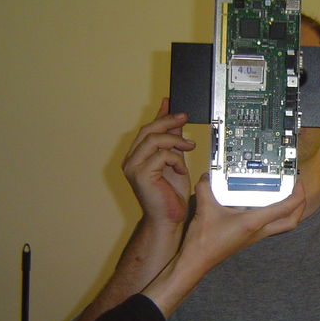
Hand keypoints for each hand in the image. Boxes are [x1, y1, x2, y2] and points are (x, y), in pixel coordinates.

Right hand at [122, 98, 195, 226]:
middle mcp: (131, 160)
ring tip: (188, 146)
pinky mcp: (140, 174)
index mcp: (137, 156)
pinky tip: (181, 168)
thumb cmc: (171, 194)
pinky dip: (175, 159)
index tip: (170, 102)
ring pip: (154, 139)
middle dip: (168, 121)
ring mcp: (133, 167)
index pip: (147, 129)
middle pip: (148, 130)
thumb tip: (175, 119)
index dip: (159, 114)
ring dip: (175, 141)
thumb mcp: (175, 161)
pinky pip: (161, 155)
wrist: (169, 218)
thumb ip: (173, 141)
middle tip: (184, 117)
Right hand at [179, 174, 305, 272]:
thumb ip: (206, 187)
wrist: (198, 260)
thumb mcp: (205, 208)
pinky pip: (270, 225)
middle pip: (292, 221)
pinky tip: (262, 202)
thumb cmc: (204, 240)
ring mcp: (256, 235)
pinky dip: (273, 213)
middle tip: (297, 189)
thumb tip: (207, 175)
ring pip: (282, 224)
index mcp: (254, 222)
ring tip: (284, 193)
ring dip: (289, 210)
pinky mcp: (250, 237)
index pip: (286, 208)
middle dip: (300, 205)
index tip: (298, 181)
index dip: (298, 193)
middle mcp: (260, 230)